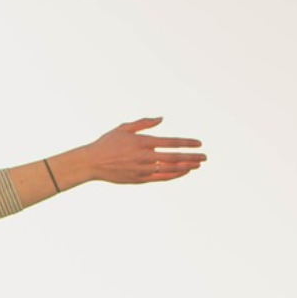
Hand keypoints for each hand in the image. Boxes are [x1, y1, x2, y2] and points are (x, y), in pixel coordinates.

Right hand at [76, 118, 205, 184]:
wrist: (91, 163)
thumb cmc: (107, 143)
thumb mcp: (124, 128)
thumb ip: (143, 123)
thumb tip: (161, 118)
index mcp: (142, 142)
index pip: (171, 142)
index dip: (187, 143)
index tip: (199, 144)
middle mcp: (145, 157)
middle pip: (175, 157)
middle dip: (192, 157)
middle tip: (205, 157)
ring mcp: (143, 170)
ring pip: (170, 169)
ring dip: (186, 167)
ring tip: (197, 165)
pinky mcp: (139, 179)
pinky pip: (161, 178)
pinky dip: (174, 175)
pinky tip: (182, 172)